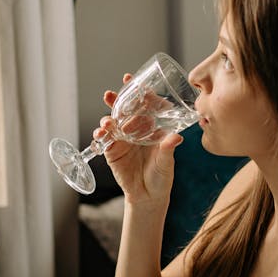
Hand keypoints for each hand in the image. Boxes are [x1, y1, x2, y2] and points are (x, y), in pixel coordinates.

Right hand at [99, 80, 181, 205]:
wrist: (148, 196)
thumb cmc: (162, 176)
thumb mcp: (166, 162)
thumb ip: (167, 149)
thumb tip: (176, 137)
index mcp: (151, 127)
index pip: (145, 105)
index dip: (138, 92)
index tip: (132, 80)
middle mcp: (136, 129)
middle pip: (125, 109)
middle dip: (117, 100)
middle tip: (110, 94)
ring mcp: (122, 139)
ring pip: (113, 122)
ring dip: (108, 117)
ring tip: (108, 121)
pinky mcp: (112, 150)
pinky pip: (104, 139)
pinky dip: (101, 134)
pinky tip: (101, 132)